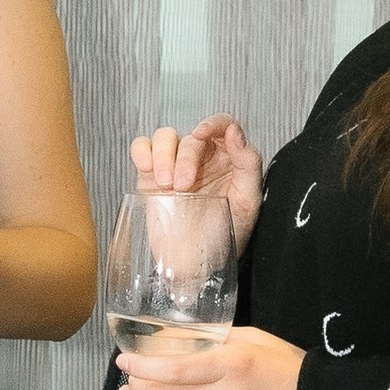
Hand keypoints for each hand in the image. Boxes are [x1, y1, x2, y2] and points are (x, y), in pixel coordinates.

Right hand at [130, 115, 263, 251]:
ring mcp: (175, 165)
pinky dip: (142, 151)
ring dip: (163, 155)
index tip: (202, 134)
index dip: (212, 123)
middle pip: (191, 137)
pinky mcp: (151, 176)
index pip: (223, 125)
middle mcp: (203, 158)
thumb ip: (248, 164)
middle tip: (184, 186)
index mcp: (229, 159)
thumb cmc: (226, 236)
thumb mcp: (247, 202)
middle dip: (185, 158)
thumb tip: (235, 133)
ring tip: (166, 184)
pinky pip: (143, 148)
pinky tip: (146, 167)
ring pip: (165, 137)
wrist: (197, 266)